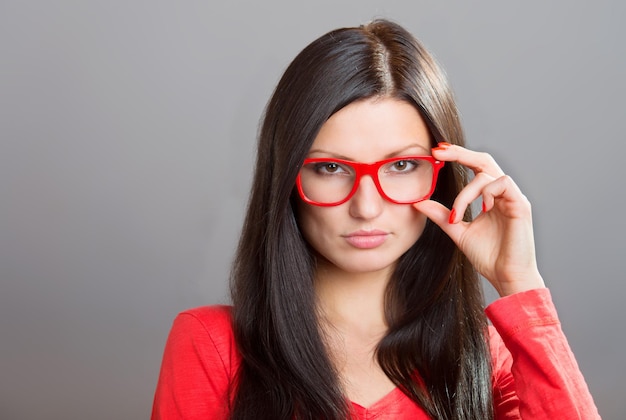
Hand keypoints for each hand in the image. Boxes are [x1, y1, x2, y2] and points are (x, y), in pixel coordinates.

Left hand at [413, 143, 544, 296]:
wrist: (507, 278)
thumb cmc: (489, 257)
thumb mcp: (457, 231)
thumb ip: (441, 215)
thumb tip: (418, 201)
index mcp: (490, 197)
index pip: (474, 167)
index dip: (457, 156)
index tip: (435, 152)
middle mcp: (503, 194)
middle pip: (484, 160)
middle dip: (460, 153)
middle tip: (439, 151)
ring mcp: (513, 198)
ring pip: (488, 174)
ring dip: (466, 192)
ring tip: (457, 215)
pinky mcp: (520, 205)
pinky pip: (503, 184)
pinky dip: (486, 193)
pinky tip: (481, 210)